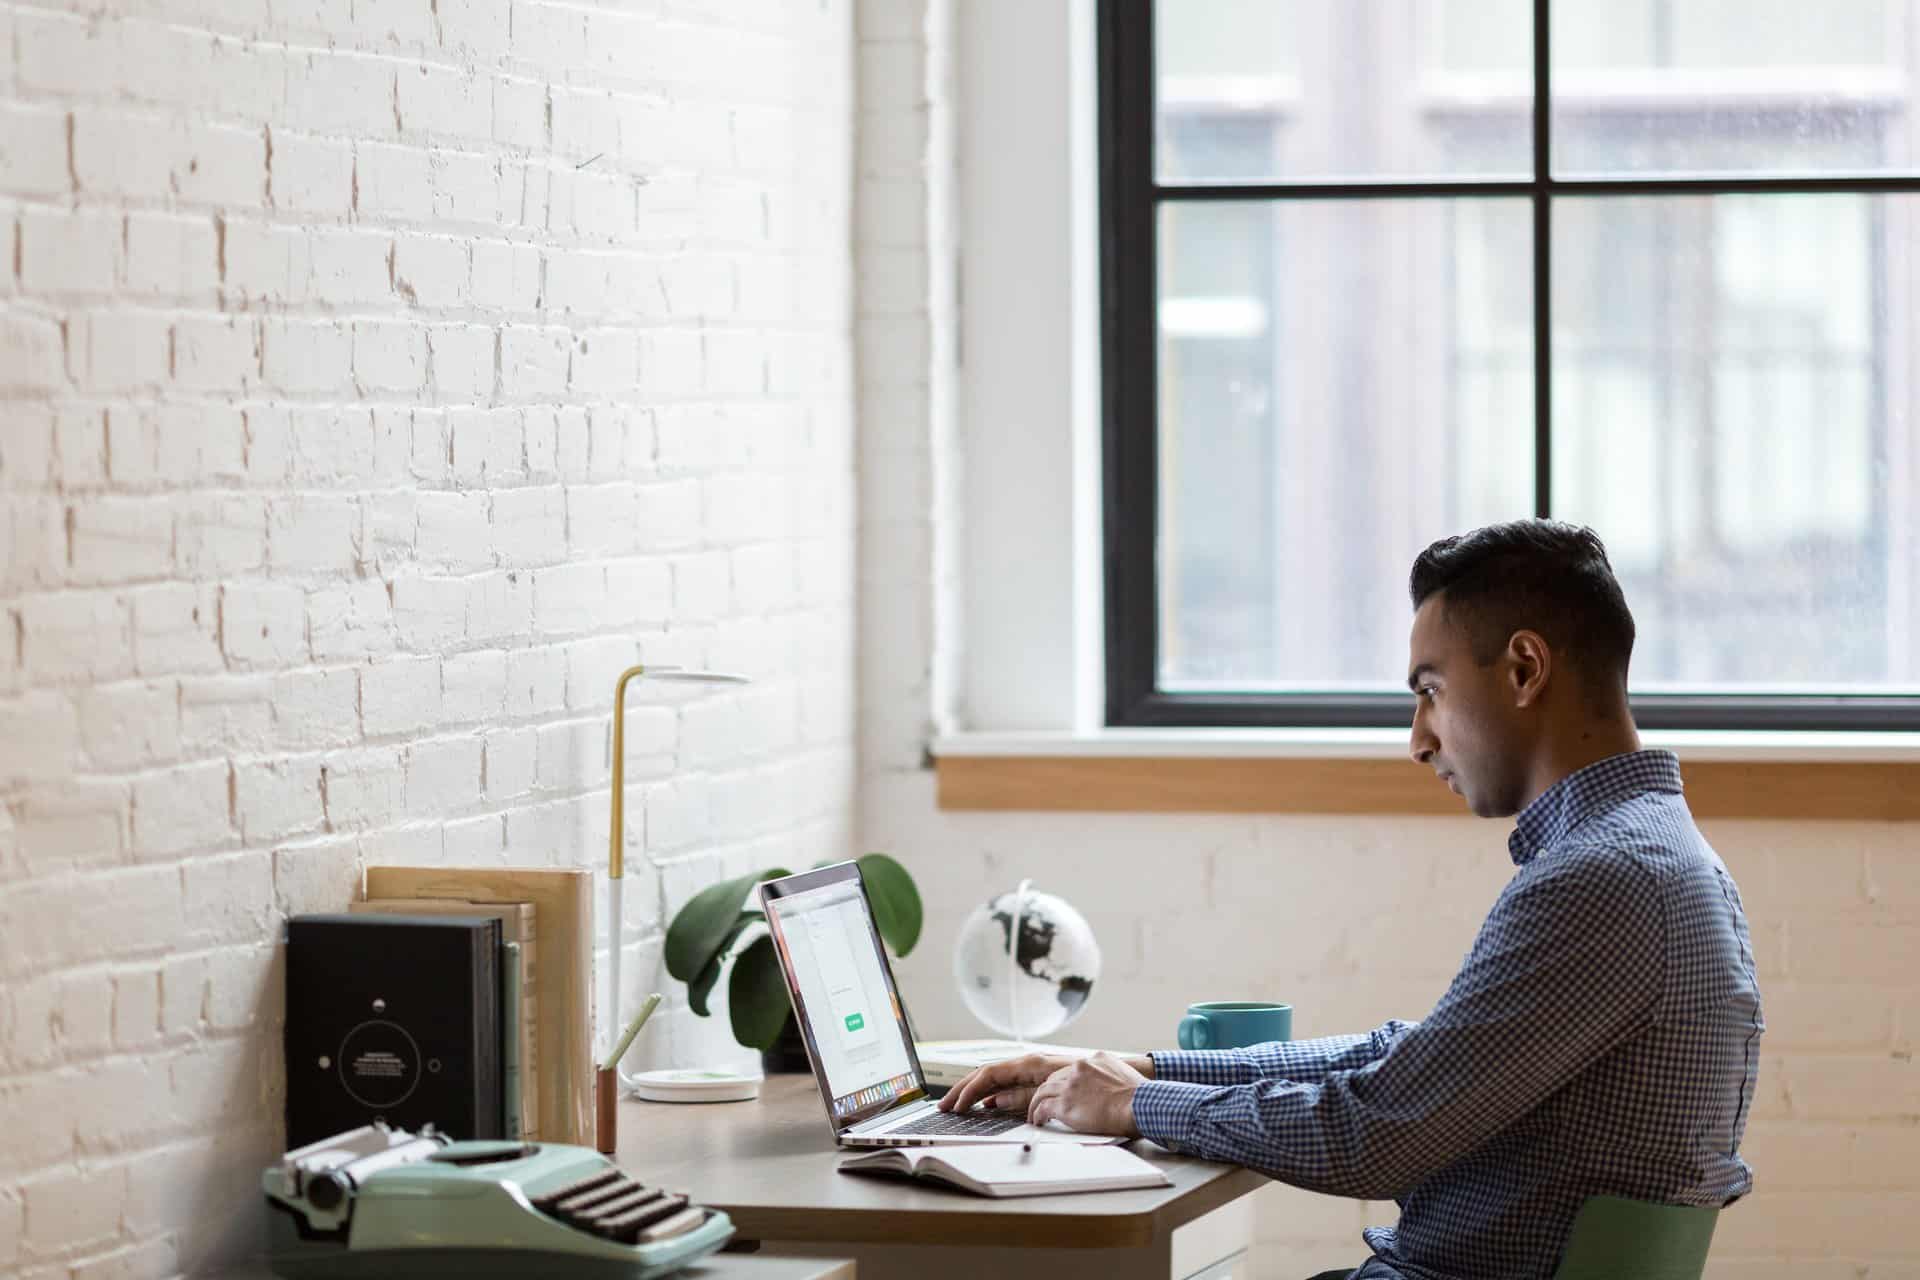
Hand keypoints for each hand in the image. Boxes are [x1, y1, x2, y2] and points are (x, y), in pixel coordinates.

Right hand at [937, 1053, 1076, 1114]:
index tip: (956, 1106)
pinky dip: (994, 1093)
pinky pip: (1011, 1084)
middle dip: (965, 1089)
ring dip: (977, 1091)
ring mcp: (1036, 1070)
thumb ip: (1023, 1098)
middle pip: (989, 1074)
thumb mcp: (1053, 1095)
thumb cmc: (1090, 1091)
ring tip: (959, 1106)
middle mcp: (1031, 1064)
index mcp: (1031, 1064)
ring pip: (998, 1079)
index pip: (989, 1074)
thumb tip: (995, 1100)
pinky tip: (988, 1104)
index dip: (969, 1090)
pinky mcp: (1042, 1078)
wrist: (1123, 1092)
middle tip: (945, 1106)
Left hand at [1026, 1052, 1145, 1137]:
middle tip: (1043, 1101)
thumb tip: (1112, 1090)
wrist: (1140, 1105)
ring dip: (1037, 1103)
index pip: (1072, 1069)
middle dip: (1048, 1090)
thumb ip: (1112, 1077)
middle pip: (1053, 1078)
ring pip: (1043, 1091)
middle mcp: (1079, 1068)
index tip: (1062, 1090)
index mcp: (1095, 1060)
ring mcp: (1070, 1086)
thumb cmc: (1141, 1097)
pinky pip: (1042, 1108)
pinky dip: (1037, 1115)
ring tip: (1035, 1114)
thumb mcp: (1125, 1075)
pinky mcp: (1064, 1104)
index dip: (1064, 1081)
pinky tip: (1038, 1121)